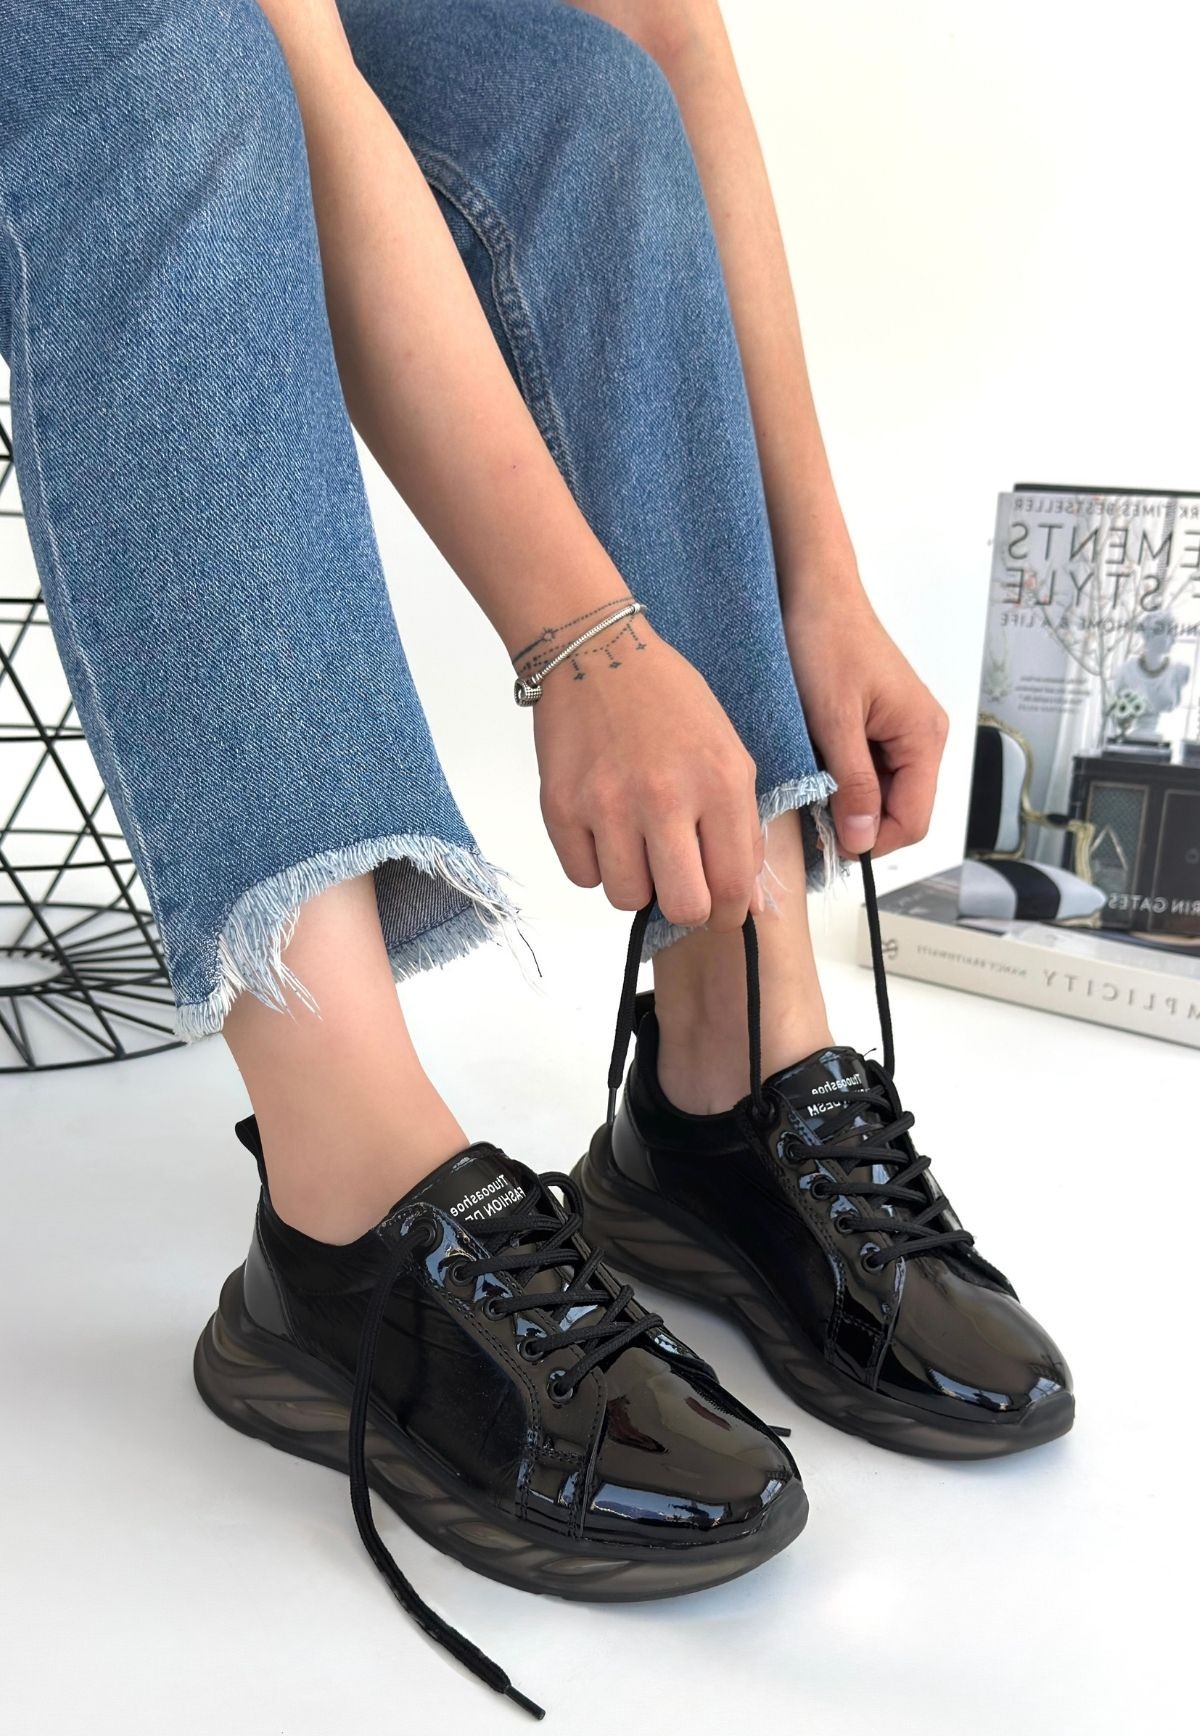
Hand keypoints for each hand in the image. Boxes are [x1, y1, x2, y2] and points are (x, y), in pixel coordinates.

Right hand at [533, 625, 762, 929]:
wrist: (596, 654)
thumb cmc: (670, 704)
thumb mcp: (728, 756)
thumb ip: (742, 832)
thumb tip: (747, 902)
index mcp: (720, 784)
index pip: (731, 888)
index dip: (727, 913)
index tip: (718, 909)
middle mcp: (665, 798)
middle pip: (682, 907)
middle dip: (682, 905)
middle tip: (676, 882)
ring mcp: (608, 804)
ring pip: (626, 898)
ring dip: (635, 882)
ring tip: (637, 843)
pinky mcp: (560, 807)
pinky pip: (582, 876)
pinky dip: (595, 863)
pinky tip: (604, 827)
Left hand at [783, 585, 948, 857]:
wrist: (815, 591)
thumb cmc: (825, 641)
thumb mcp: (833, 719)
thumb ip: (852, 783)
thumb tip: (862, 840)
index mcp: (924, 736)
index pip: (913, 821)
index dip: (873, 842)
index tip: (828, 845)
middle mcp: (924, 736)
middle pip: (901, 810)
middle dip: (860, 821)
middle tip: (812, 817)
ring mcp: (905, 730)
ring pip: (883, 793)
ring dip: (848, 799)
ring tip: (811, 784)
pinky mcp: (883, 724)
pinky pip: (871, 769)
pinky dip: (844, 777)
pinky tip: (817, 765)